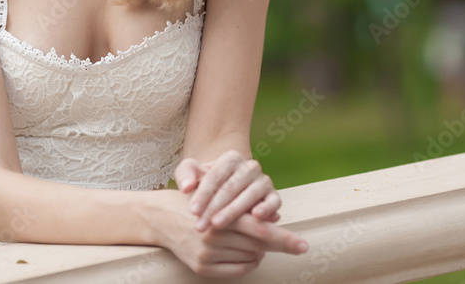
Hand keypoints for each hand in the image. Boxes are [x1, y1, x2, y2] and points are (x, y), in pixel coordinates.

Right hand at [150, 188, 306, 277]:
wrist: (160, 216)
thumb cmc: (196, 200)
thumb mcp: (218, 193)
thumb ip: (246, 204)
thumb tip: (275, 215)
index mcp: (221, 214)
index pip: (260, 229)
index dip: (284, 238)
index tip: (304, 246)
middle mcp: (214, 236)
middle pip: (258, 245)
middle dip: (275, 242)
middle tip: (292, 242)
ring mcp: (207, 254)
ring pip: (250, 258)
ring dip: (259, 251)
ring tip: (254, 240)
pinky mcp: (201, 268)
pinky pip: (237, 271)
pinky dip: (248, 263)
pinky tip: (246, 252)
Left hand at [175, 150, 281, 231]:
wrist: (229, 194)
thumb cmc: (208, 184)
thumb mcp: (193, 175)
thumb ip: (185, 175)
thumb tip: (186, 187)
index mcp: (231, 158)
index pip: (215, 176)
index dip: (203, 194)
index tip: (192, 211)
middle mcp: (250, 167)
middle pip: (231, 187)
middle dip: (214, 208)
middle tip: (201, 225)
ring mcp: (264, 181)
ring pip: (250, 195)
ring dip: (233, 211)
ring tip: (218, 225)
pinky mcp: (274, 196)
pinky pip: (274, 201)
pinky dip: (267, 208)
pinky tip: (256, 217)